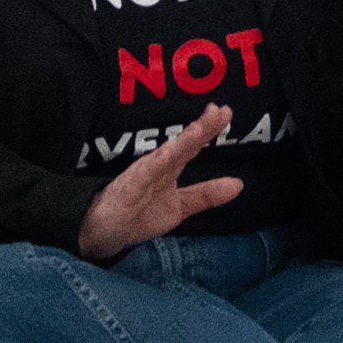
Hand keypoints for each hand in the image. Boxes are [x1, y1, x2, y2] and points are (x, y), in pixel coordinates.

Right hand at [75, 104, 247, 261]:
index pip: (192, 145)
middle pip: (182, 144)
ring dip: (181, 142)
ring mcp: (141, 177)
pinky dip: (153, 165)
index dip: (209, 129)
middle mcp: (156, 167)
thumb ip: (206, 194)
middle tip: (220, 110)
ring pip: (164, 157)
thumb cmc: (139, 214)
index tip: (227, 111)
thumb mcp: (179, 206)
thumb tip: (239, 184)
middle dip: (201, 127)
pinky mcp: (126, 191)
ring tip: (200, 129)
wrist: (102, 233)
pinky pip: (141, 177)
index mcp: (169, 168)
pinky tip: (166, 154)